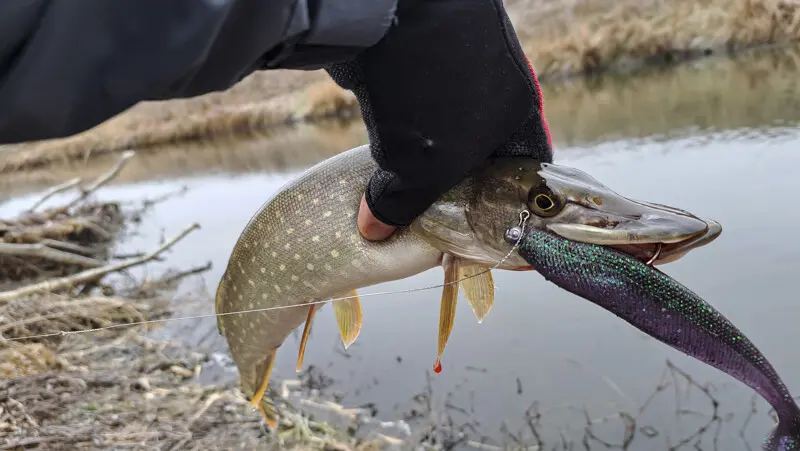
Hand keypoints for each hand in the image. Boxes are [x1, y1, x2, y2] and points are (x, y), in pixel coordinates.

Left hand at [329, 0, 552, 241]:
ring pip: (444, 135)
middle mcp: (493, 89)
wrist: (383, 9)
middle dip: (460, 192)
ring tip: (406, 204)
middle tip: (440, 226)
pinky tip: (382, 164)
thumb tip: (375, 229)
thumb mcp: (419, 164)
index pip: (526, 168)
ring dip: (424, 168)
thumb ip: (402, 204)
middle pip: (483, 154)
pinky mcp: (416, 63)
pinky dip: (400, 141)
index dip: (510, 205)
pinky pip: (413, 115)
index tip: (486, 233)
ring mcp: (455, 72)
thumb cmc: (426, 93)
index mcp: (518, 109)